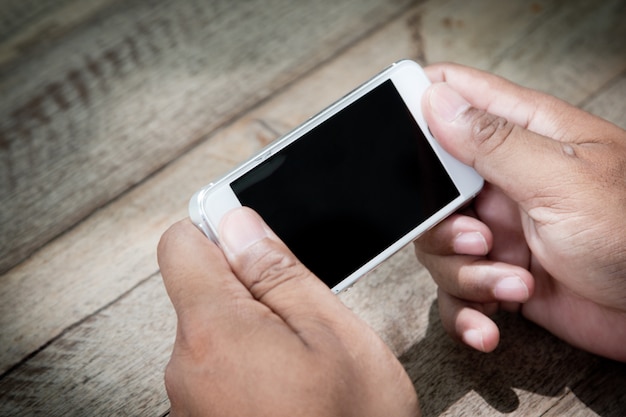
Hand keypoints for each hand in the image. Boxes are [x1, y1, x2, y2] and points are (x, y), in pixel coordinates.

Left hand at [158, 208, 418, 415]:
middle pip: (199, 289)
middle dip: (248, 286)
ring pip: (213, 331)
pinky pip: (217, 368)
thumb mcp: (332, 334)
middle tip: (305, 313)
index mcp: (213, 334)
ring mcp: (189, 404)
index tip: (257, 239)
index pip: (181, 244)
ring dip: (254, 328)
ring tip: (305, 358)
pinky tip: (292, 386)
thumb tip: (236, 222)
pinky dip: (249, 362)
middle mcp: (184, 369)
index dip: (219, 229)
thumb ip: (277, 272)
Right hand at [414, 63, 625, 361]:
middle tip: (475, 239)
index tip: (392, 136)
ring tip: (513, 285)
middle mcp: (505, 182)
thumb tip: (437, 100)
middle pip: (429, 187)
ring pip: (437, 247)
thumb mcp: (562, 182)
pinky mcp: (500, 277)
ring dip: (465, 276)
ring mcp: (501, 232)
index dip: (417, 105)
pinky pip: (456, 292)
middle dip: (440, 224)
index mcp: (524, 138)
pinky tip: (490, 326)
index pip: (456, 96)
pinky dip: (465, 313)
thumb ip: (494, 142)